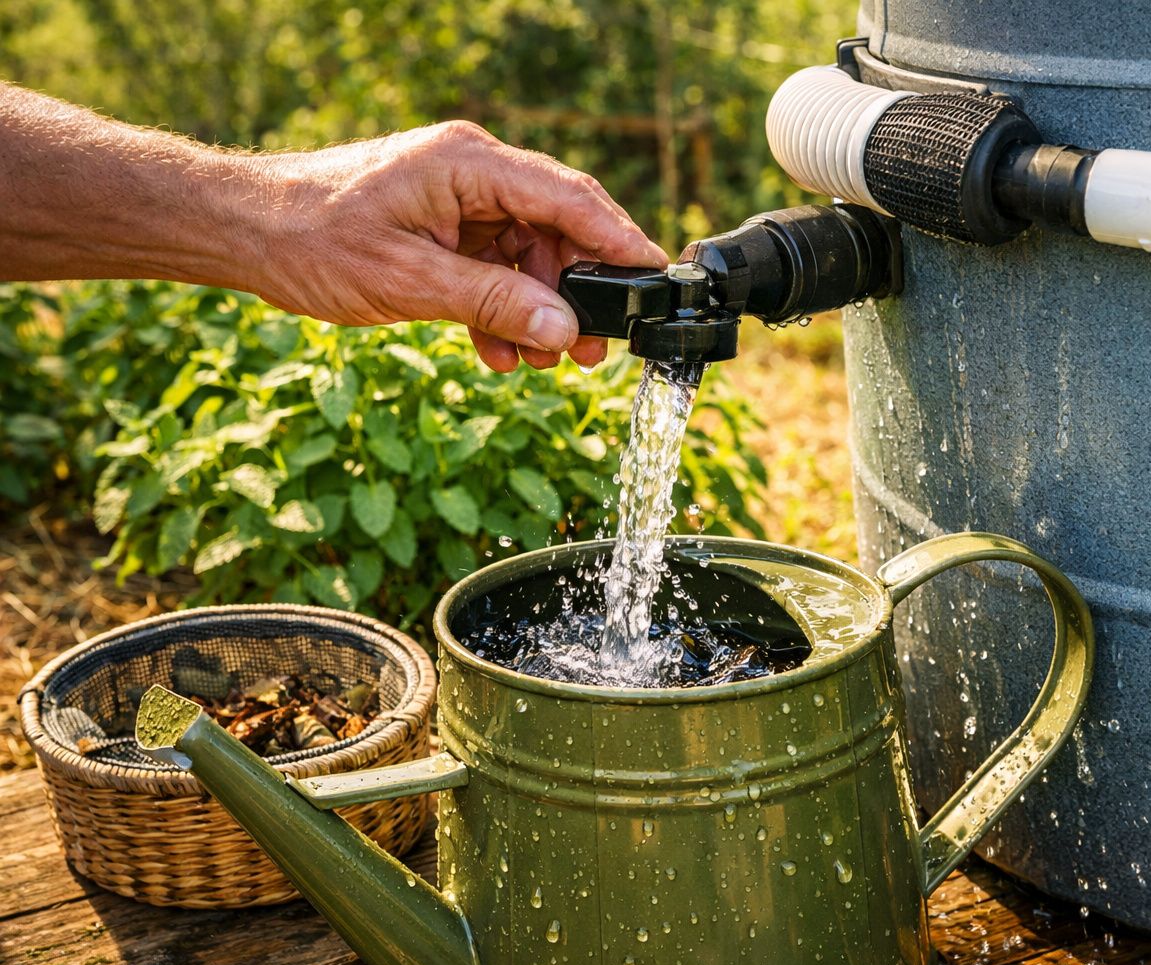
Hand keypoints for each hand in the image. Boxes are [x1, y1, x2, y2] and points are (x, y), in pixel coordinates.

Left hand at [252, 121, 668, 370]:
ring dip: (536, 311)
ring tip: (539, 362)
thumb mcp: (410, 283)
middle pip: (556, 229)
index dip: (617, 241)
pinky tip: (501, 353)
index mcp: (469, 163)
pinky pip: (493, 268)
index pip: (569, 198)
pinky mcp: (443, 227)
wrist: (245, 233)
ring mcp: (458, 199)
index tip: (652, 280)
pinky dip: (502, 310)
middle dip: (576, 293)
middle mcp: (472, 172)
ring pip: (527, 255)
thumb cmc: (311, 240)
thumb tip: (564, 331)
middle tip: (591, 351)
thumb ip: (494, 305)